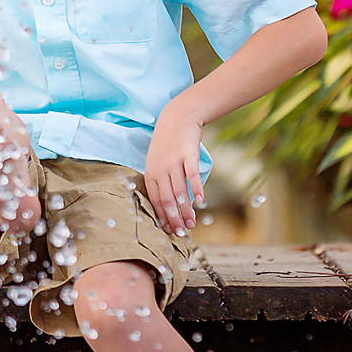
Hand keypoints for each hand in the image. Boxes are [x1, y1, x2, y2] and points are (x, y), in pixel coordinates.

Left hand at [144, 103, 203, 234]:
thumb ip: (161, 182)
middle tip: (181, 233)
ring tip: (191, 223)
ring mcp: (173, 163)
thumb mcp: (158, 162)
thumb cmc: (168, 144)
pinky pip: (192, 176)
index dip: (163, 218)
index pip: (155, 201)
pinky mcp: (187, 155)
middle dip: (174, 219)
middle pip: (167, 200)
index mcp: (151, 174)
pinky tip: (201, 201)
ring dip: (186, 210)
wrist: (177, 118)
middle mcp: (160, 170)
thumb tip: (169, 205)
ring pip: (179, 192)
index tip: (170, 231)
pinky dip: (196, 189)